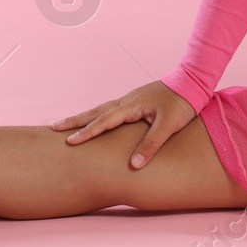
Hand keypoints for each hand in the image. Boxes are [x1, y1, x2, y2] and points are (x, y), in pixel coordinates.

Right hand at [50, 80, 196, 169]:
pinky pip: (111, 110)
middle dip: (75, 121)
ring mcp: (130, 100)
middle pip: (96, 112)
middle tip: (54, 127)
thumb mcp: (168, 125)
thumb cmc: (182, 103)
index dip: (87, 132)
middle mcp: (127, 101)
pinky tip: (96, 120)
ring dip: (84, 117)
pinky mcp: (136, 101)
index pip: (104, 121)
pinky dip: (98, 115)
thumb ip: (151, 144)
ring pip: (101, 109)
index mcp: (131, 106)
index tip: (69, 141)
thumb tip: (134, 165)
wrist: (193, 81)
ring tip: (67, 123)